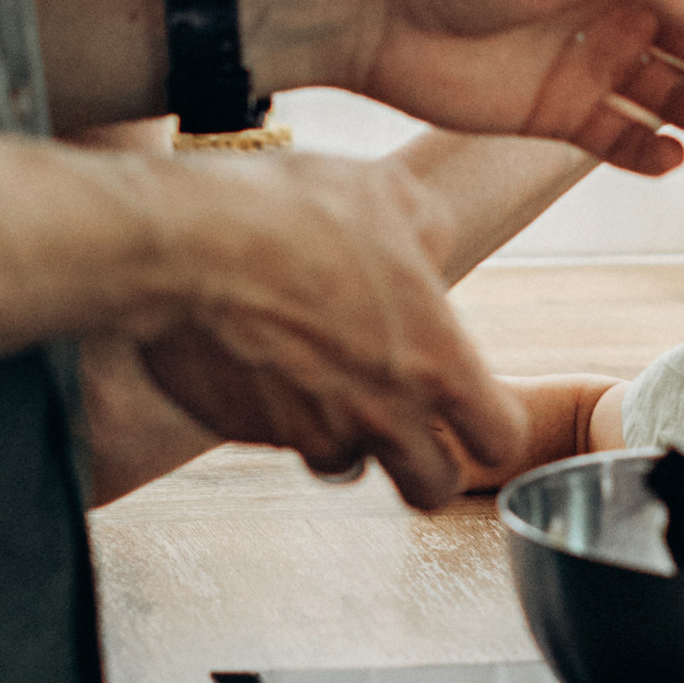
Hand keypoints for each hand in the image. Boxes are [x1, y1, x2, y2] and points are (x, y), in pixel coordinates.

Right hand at [128, 152, 525, 508]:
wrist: (184, 244)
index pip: (500, 441)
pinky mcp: (246, 434)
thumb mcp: (390, 194)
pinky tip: (268, 362)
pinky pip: (277, 440)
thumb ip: (429, 233)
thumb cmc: (294, 212)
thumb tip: (430, 251)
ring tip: (328, 378)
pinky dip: (281, 418)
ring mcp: (309, 433)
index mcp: (435, 362)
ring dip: (346, 436)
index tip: (475, 408)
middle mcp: (380, 416)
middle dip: (428, 463)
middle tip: (412, 423)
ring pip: (346, 467)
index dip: (492, 426)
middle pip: (432, 488)